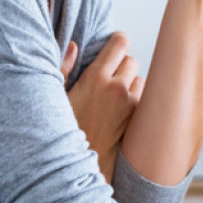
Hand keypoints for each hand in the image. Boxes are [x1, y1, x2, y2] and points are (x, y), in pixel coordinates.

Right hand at [62, 33, 144, 181]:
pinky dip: (137, 99)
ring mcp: (130, 103)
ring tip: (116, 96)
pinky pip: (144, 98)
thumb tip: (74, 45)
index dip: (118, 41)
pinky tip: (122, 110)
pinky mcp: (138, 117)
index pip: (119, 44)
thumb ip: (65, 68)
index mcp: (95, 78)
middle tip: (110, 77)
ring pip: (141, 79)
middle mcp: (116, 88)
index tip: (115, 44)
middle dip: (123, 66)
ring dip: (132, 84)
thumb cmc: (67, 129)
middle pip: (132, 60)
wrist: (81, 161)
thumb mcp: (58, 97)